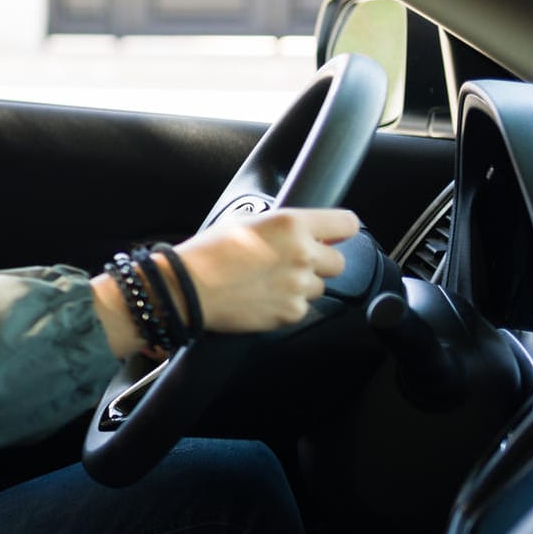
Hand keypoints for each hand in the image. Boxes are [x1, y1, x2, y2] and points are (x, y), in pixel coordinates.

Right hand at [171, 207, 361, 332]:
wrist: (186, 289)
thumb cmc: (206, 253)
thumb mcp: (242, 220)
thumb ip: (278, 224)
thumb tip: (297, 231)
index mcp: (292, 224)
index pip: (346, 224)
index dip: (339, 230)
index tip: (333, 236)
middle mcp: (302, 255)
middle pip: (338, 262)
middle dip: (319, 262)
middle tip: (291, 262)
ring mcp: (299, 287)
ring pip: (319, 287)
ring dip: (300, 285)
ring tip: (268, 282)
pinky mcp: (290, 313)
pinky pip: (301, 308)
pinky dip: (285, 305)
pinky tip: (261, 297)